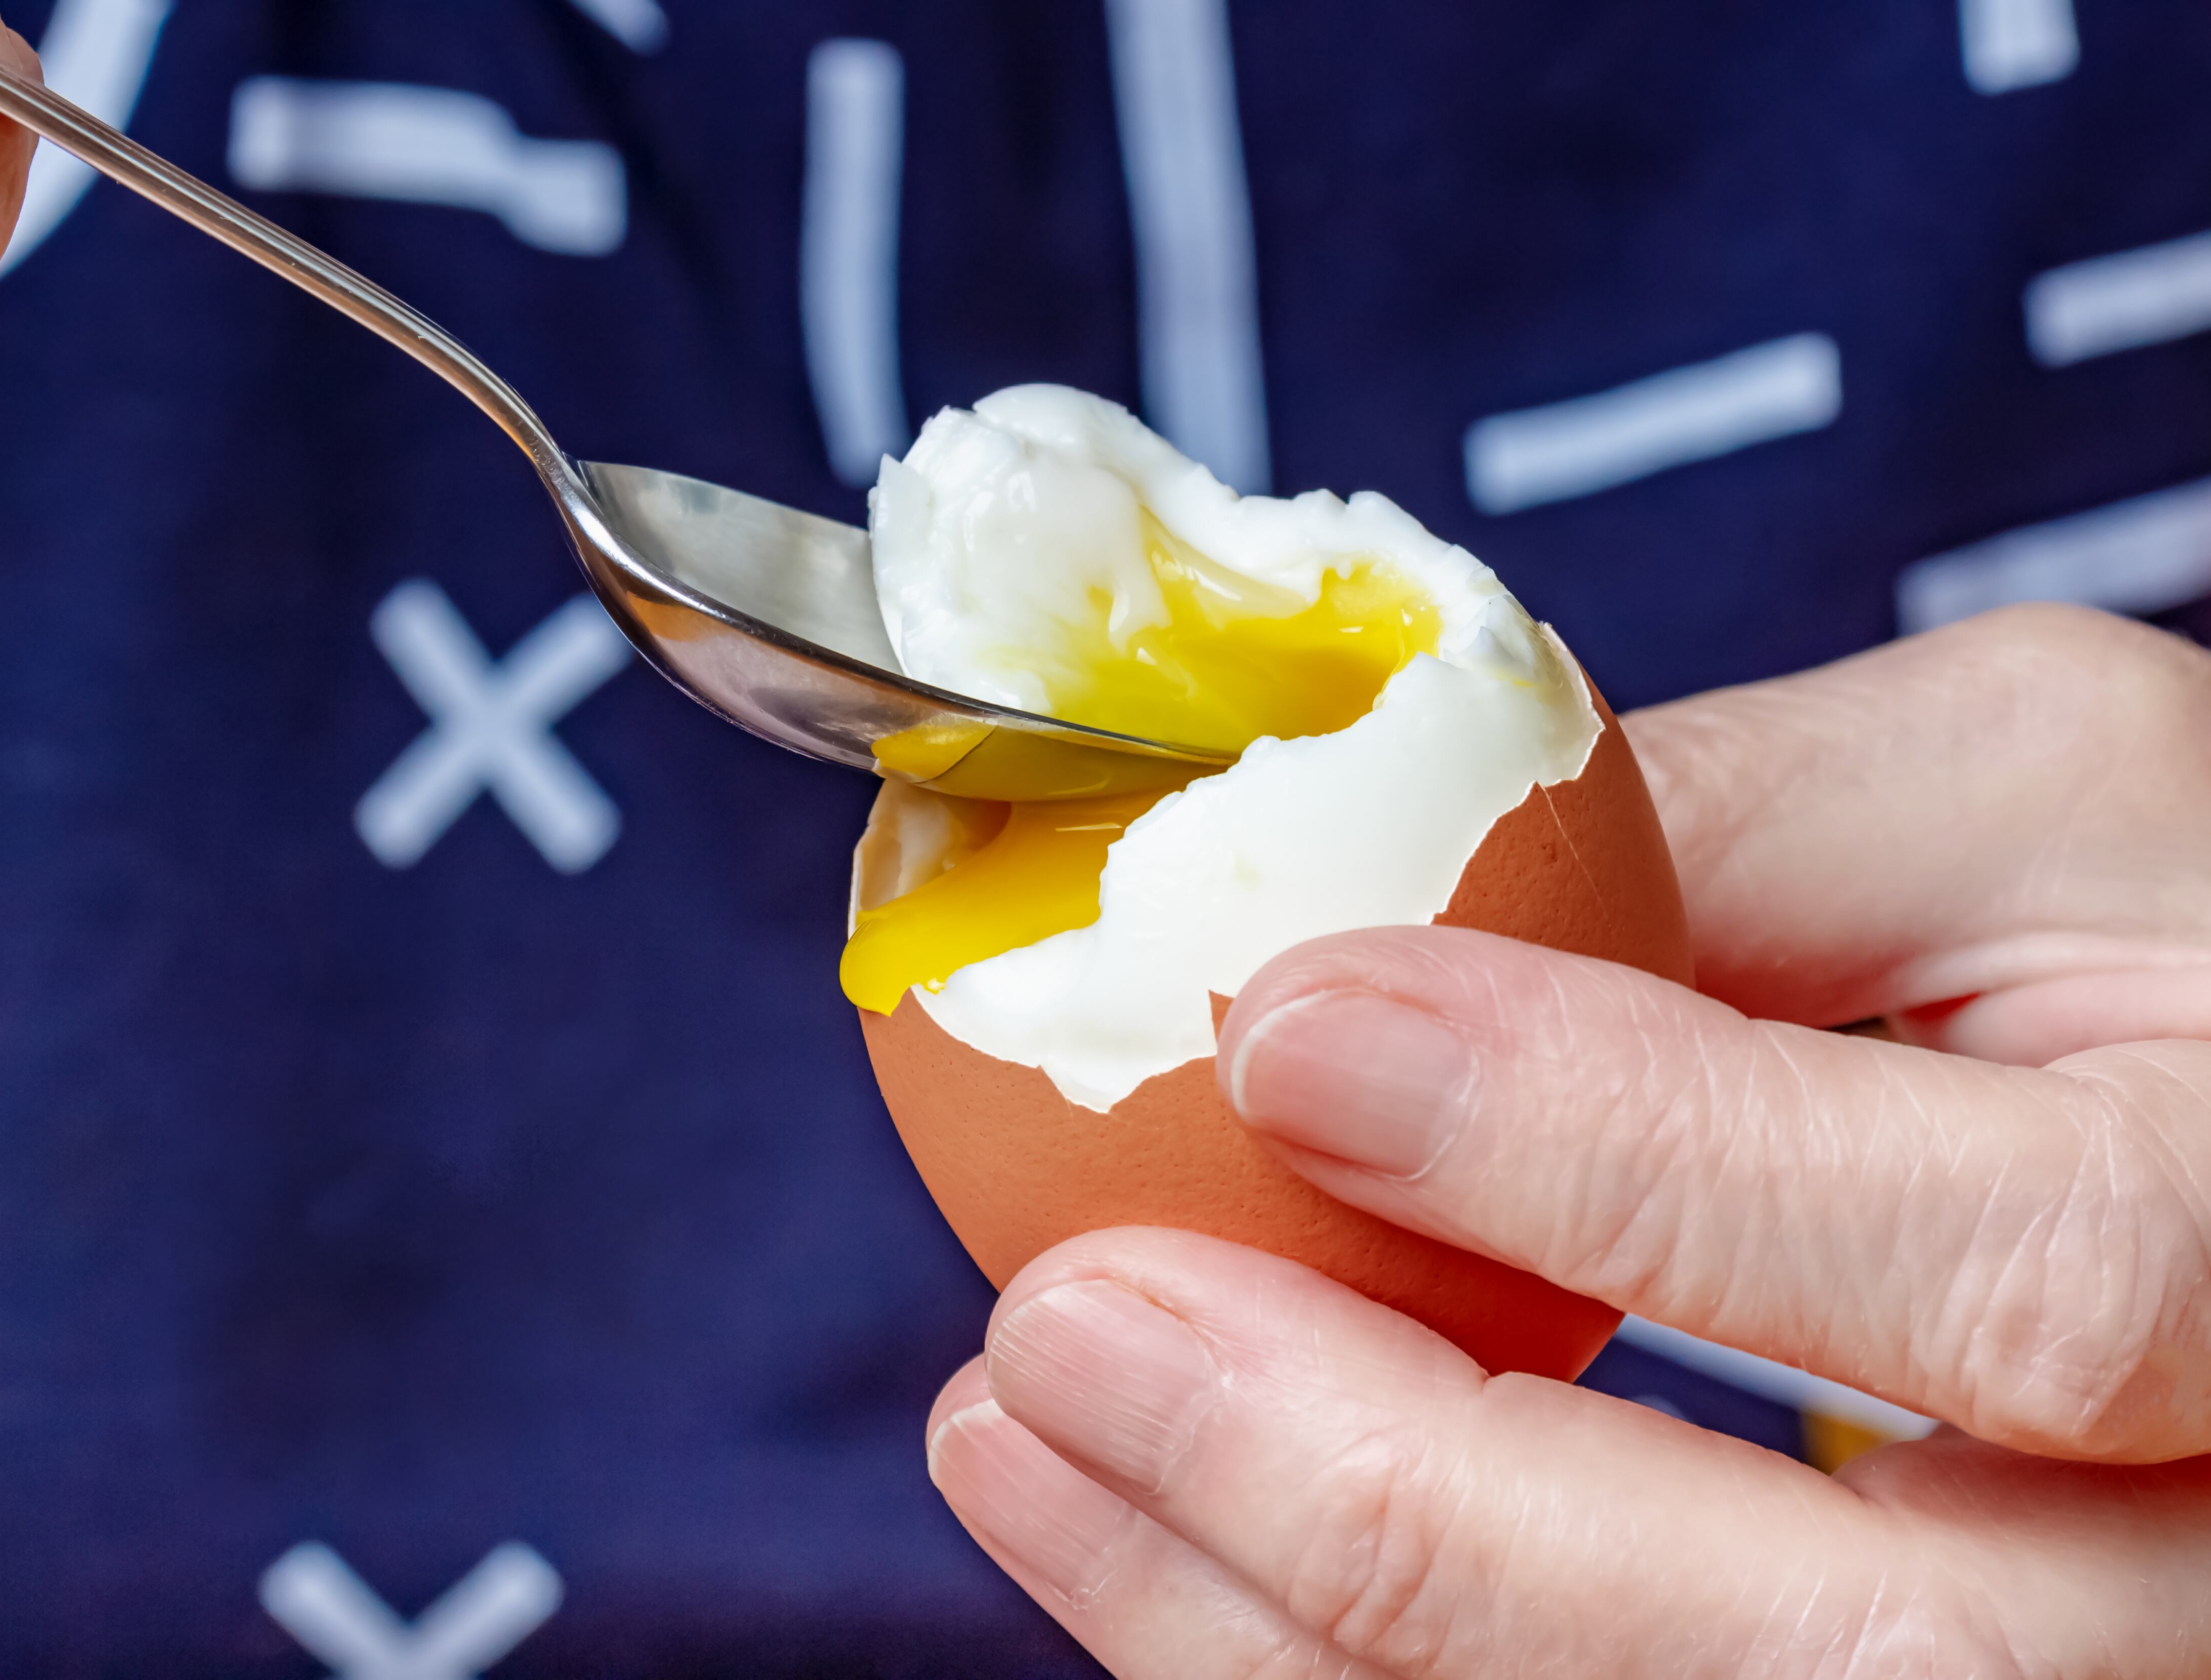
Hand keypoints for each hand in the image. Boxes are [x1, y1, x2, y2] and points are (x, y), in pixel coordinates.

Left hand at [925, 604, 2210, 1676]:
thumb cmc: (2163, 927)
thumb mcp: (2019, 795)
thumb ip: (1721, 835)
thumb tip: (1327, 924)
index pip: (2003, 1274)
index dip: (1608, 1161)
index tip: (1279, 1033)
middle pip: (1849, 1656)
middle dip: (1392, 1510)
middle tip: (1059, 1329)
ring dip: (1281, 1639)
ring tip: (1017, 1435)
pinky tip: (1139, 1546)